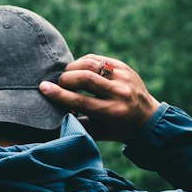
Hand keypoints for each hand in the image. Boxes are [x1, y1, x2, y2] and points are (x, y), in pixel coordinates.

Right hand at [39, 54, 159, 142]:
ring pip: (91, 64)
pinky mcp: (124, 67)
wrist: (148, 119)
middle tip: (58, 82)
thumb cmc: (118, 129)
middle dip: (66, 78)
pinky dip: (84, 62)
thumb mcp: (99, 132)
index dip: (59, 94)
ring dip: (73, 67)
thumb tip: (53, 115)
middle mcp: (120, 93)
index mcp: (113, 112)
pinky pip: (98, 59)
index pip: (81, 101)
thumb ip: (78, 124)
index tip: (43, 87)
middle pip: (85, 78)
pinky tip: (78, 69)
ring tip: (66, 75)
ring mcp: (124, 77)